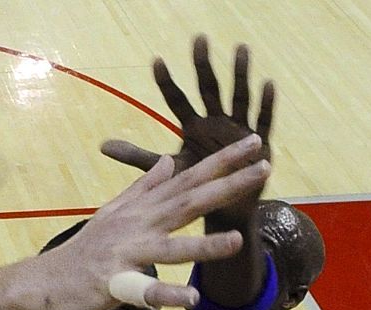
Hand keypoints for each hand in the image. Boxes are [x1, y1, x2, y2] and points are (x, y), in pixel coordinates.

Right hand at [25, 133, 269, 309]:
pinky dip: (166, 296)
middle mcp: (138, 226)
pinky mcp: (113, 284)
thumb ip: (144, 188)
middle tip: (263, 166)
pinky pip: (144, 292)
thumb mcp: (114, 213)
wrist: (44, 282)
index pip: (189, 179)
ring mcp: (125, 254)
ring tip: (236, 240)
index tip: (253, 143)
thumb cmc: (84, 252)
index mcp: (143, 210)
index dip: (222, 161)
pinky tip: (191, 299)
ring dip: (203, 246)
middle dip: (227, 185)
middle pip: (188, 202)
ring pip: (169, 248)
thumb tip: (168, 161)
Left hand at [101, 37, 274, 220]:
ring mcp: (238, 128)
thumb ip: (138, 156)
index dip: (167, 82)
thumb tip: (102, 145)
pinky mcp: (259, 141)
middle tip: (198, 39)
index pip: (177, 100)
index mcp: (193, 126)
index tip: (155, 61)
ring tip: (240, 49)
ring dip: (239, 74)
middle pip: (208, 89)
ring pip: (238, 97)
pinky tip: (267, 83)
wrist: (225, 209)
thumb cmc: (197, 185)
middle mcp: (215, 121)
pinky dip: (266, 103)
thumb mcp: (167, 169)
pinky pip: (262, 119)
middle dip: (203, 65)